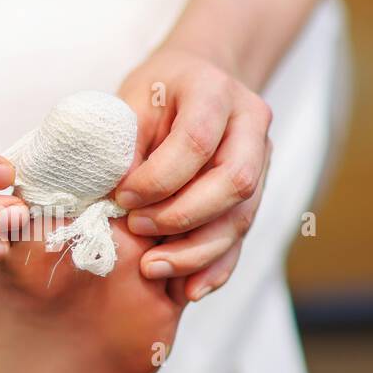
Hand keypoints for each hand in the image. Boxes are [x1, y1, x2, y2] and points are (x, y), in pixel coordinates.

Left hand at [116, 42, 271, 301]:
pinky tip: (189, 289)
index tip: (124, 198)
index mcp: (215, 92)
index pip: (197, 141)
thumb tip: (111, 198)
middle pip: (234, 182)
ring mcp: (261, 159)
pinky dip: (216, 267)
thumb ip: (124, 146)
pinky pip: (242, 237)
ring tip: (153, 268)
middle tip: (138, 231)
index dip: (160, 178)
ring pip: (242, 216)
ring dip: (197, 251)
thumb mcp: (130, 104)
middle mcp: (250, 124)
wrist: (192, 82)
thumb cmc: (153, 95)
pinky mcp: (257, 193)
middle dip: (183, 217)